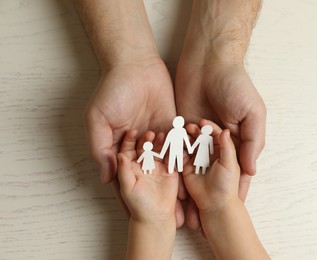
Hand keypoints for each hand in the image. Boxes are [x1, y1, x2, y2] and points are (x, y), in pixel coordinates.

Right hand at [84, 60, 185, 224]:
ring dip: (177, 186)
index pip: (128, 178)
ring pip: (168, 166)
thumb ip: (102, 149)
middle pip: (152, 177)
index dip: (133, 198)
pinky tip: (197, 181)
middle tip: (175, 220)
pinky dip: (188, 163)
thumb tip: (106, 179)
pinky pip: (181, 147)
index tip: (140, 218)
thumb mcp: (98, 120)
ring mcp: (158, 137)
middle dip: (162, 198)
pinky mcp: (173, 127)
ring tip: (189, 207)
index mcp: (121, 147)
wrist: (135, 64)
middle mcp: (141, 145)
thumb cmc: (112, 90)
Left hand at [117, 130, 178, 223]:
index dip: (129, 140)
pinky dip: (173, 149)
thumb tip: (119, 155)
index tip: (131, 132)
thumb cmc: (138, 205)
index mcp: (130, 166)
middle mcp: (143, 163)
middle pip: (144, 146)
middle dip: (146, 139)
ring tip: (163, 135)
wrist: (156, 217)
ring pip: (158, 149)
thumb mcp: (127, 187)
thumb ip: (123, 170)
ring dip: (160, 142)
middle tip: (150, 133)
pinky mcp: (170, 169)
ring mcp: (157, 165)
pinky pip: (171, 156)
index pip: (128, 148)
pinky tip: (174, 142)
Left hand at [175, 63, 265, 228]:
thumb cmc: (235, 85)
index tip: (229, 212)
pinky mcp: (180, 128)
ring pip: (193, 168)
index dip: (234, 192)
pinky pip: (176, 152)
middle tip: (200, 224)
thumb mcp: (252, 113)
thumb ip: (251, 142)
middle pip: (212, 176)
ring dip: (189, 190)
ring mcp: (197, 137)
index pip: (236, 172)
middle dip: (207, 199)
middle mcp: (216, 143)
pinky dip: (173, 169)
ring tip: (183, 214)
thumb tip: (251, 171)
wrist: (208, 60)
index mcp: (236, 141)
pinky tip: (169, 188)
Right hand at [183, 122, 239, 213]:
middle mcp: (209, 153)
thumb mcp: (230, 164)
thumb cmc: (227, 184)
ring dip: (186, 137)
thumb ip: (227, 147)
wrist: (216, 204)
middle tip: (189, 126)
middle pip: (201, 137)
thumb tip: (226, 130)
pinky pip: (181, 154)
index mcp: (222, 150)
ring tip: (181, 132)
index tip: (202, 122)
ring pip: (191, 144)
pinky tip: (174, 141)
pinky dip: (177, 147)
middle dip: (195, 130)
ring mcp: (197, 159)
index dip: (209, 127)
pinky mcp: (187, 167)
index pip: (215, 134)